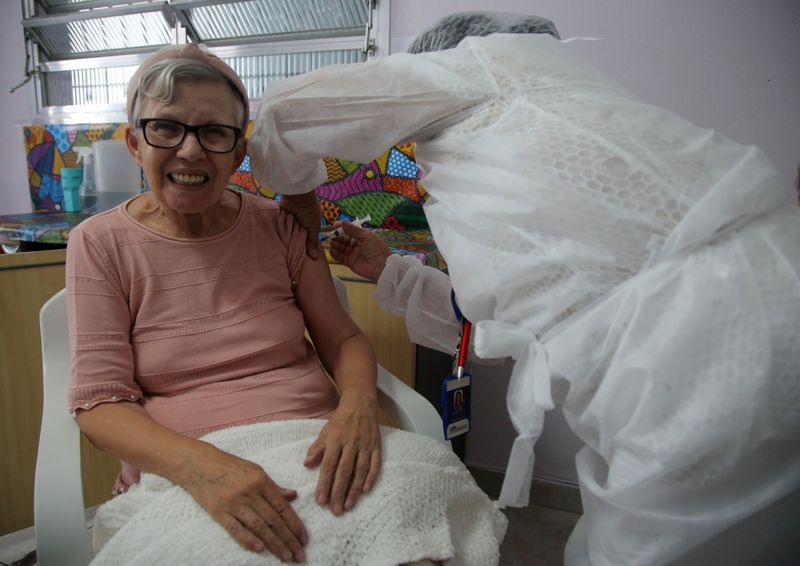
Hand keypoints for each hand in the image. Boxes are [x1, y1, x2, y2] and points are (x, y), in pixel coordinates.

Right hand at [180, 444, 307, 561]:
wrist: (198, 464)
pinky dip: (248, 539)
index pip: (282, 507)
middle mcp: (250, 492)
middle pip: (273, 519)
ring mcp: (234, 502)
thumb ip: (273, 486)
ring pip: (259, 526)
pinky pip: (235, 528)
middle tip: (300, 555)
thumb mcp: (254, 470)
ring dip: (274, 543)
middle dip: (289, 538)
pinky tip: (260, 548)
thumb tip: (293, 496)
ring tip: (286, 556)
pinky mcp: (218, 511)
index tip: (304, 539)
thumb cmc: (228, 466)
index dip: (295, 524)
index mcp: (261, 480)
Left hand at [279, 191, 321, 258]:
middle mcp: (301, 221)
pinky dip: (279, 231)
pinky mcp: (282, 216)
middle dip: (295, 243)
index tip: (302, 257)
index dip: (306, 245)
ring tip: (282, 252)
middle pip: (298, 235)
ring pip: (289, 232)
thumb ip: (312, 241)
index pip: (308, 236)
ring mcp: (291, 218)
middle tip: (291, 256)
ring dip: (287, 238)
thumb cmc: (309, 211)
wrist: (297, 196)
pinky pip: (280, 226)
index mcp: (311, 222)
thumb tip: (314, 258)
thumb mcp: (314, 227)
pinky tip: (276, 242)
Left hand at [304, 392, 381, 514]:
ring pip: (360, 471)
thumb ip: (316, 448)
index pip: (329, 465)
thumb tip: (306, 464)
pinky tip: (365, 491)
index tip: (320, 500)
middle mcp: (351, 443)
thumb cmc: (340, 420)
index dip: (324, 483)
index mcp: (336, 439)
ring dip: (354, 490)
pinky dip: (371, 478)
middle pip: (344, 471)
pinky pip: (375, 464)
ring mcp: (366, 445)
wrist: (361, 404)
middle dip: (339, 492)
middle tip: (335, 510)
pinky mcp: (377, 446)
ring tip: (348, 506)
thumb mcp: (325, 431)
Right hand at [329, 221, 390, 282]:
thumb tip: (344, 221)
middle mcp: (357, 244)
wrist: (381, 266)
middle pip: (344, 239)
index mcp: (362, 237)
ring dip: (336, 245)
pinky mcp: (350, 262)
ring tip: (332, 243)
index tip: (335, 226)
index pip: (350, 231)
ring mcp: (353, 254)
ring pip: (341, 248)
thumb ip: (353, 230)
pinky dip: (336, 254)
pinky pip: (341, 258)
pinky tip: (332, 251)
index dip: (342, 228)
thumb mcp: (366, 236)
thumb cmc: (377, 249)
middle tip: (332, 235)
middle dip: (338, 237)